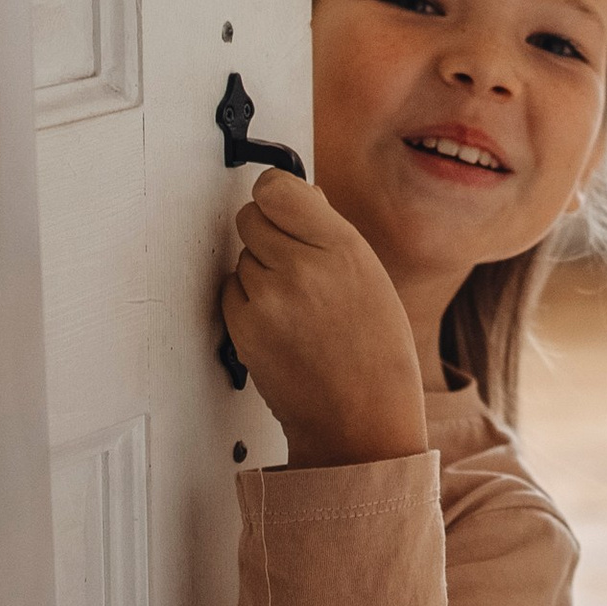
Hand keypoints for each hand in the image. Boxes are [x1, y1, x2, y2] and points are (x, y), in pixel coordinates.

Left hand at [220, 168, 427, 466]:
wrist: (361, 418)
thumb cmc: (375, 351)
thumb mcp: (370, 275)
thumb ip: (330, 231)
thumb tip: (298, 195)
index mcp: (341, 247)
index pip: (276, 187)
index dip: (276, 194)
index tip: (281, 203)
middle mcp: (301, 268)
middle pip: (250, 217)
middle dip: (266, 232)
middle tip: (291, 259)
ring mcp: (268, 300)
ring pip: (242, 257)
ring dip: (260, 271)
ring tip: (297, 305)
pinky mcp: (243, 329)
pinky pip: (231, 291)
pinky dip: (248, 301)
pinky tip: (280, 324)